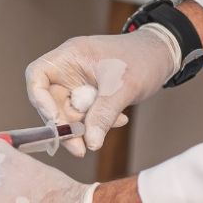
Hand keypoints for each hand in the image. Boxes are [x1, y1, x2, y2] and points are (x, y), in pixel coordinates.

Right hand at [26, 27, 176, 155]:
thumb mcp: (123, 87)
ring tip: (112, 124)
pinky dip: (98, 122)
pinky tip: (120, 119)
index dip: (40, 101)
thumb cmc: (142, 59)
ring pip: (68, 112)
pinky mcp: (91, 95)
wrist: (164, 55)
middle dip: (64, 125)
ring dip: (85, 126)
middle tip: (80, 148)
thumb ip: (103, 114)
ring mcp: (79, 83)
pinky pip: (85, 115)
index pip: (37, 76)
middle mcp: (69, 70)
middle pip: (50, 101)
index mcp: (69, 56)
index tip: (56, 123)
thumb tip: (89, 143)